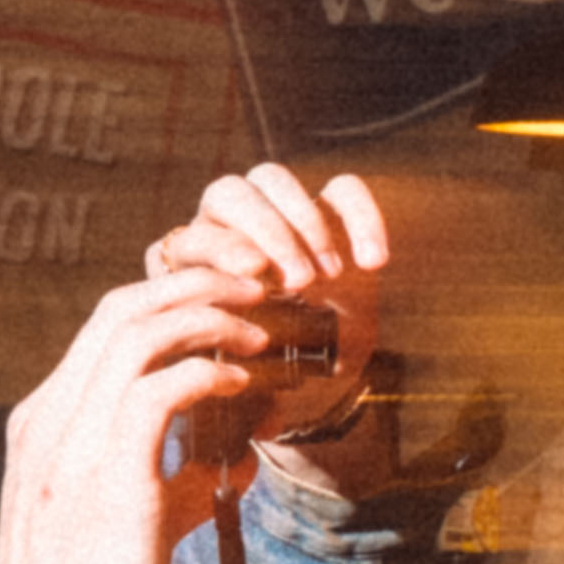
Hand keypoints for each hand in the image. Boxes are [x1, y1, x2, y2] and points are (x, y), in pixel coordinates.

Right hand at [0, 248, 322, 563]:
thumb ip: (178, 484)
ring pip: (135, 332)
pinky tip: (244, 383)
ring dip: (210, 317)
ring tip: (263, 327)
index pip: (108, 324)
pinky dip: (207, 373)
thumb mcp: (136, 529)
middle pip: (121, 308)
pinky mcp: (103, 482)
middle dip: (200, 283)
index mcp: (46, 423)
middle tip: (263, 287)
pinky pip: (155, 392)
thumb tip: (240, 458)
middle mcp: (48, 422)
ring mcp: (68, 448)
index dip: (178, 296)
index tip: (240, 300)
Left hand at [141, 165, 390, 461]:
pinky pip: (343, 189)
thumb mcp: (235, 383)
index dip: (223, 252)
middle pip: (228, 192)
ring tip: (333, 275)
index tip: (260, 283)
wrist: (313, 384)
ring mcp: (277, 215)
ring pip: (272, 179)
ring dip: (304, 221)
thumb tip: (217, 367)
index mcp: (189, 266)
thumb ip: (220, 368)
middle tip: (301, 280)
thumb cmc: (264, 384)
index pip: (191, 237)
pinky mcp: (329, 212)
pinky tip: (374, 263)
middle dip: (267, 231)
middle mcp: (225, 227)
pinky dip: (362, 218)